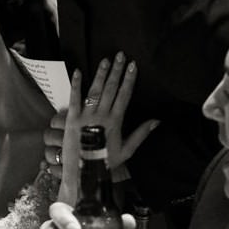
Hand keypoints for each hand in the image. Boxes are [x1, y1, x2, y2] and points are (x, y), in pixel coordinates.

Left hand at [49, 53, 158, 201]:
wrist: (84, 173)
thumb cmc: (106, 162)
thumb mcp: (127, 150)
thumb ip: (141, 133)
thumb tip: (156, 121)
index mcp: (116, 121)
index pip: (124, 95)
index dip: (129, 79)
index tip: (133, 65)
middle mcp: (102, 115)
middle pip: (110, 88)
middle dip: (116, 71)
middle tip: (120, 55)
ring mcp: (86, 116)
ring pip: (95, 90)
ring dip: (100, 74)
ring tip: (105, 60)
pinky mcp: (72, 118)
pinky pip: (74, 98)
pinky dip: (76, 84)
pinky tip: (78, 71)